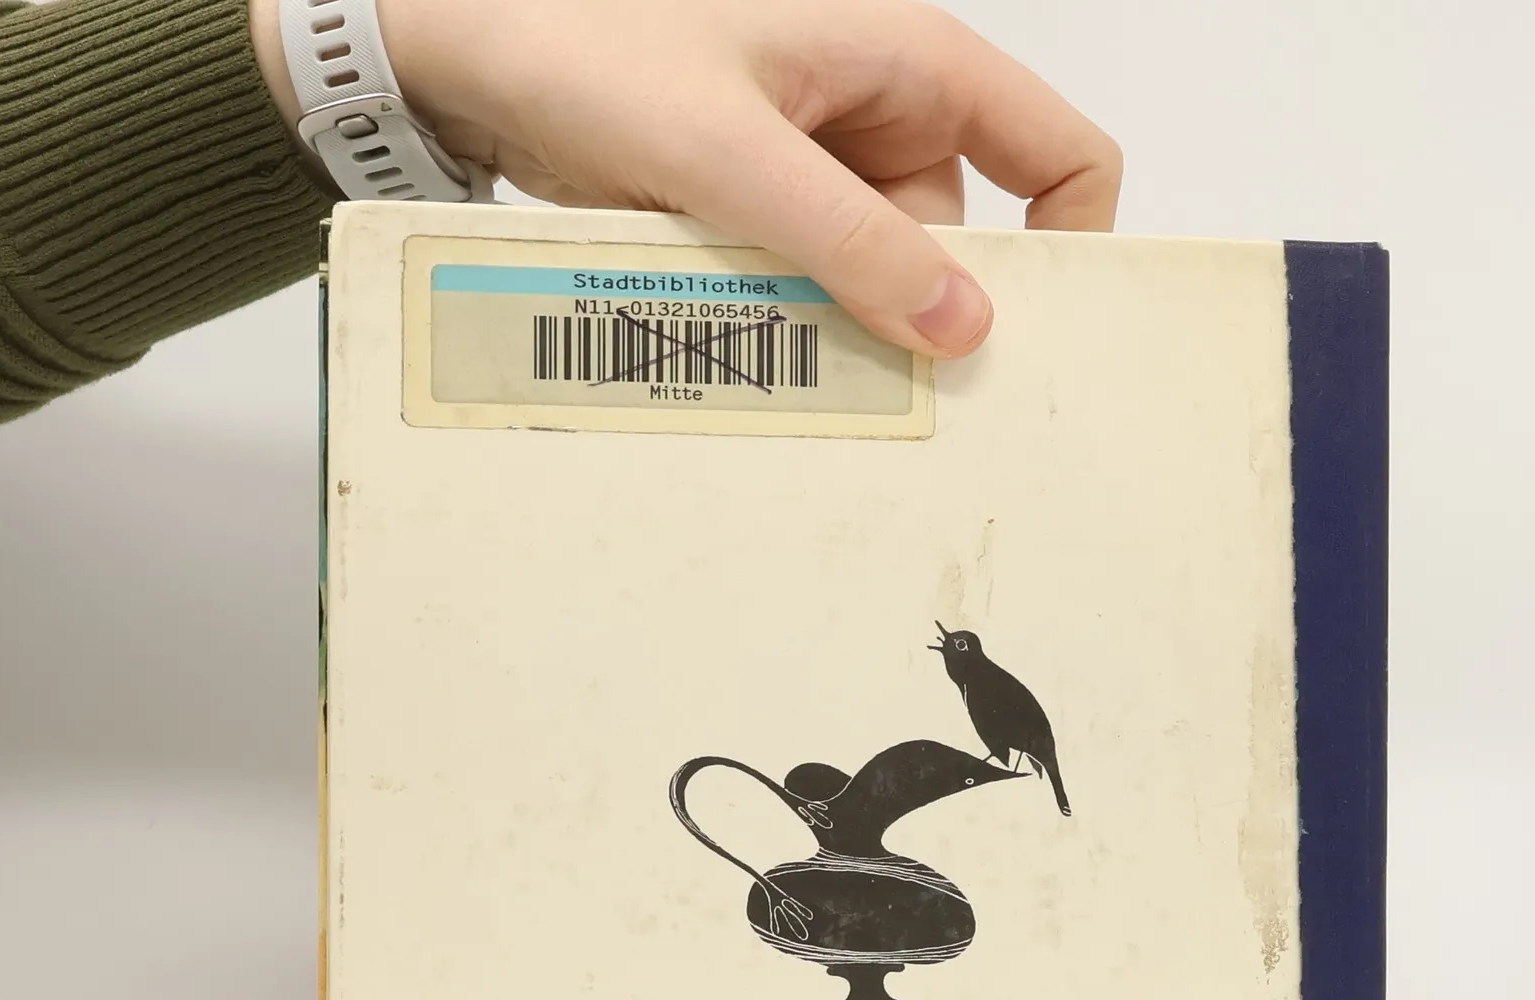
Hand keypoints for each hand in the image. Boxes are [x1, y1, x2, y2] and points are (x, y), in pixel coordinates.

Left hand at [249, 0, 1119, 358]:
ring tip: (807, 389)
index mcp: (909, 64)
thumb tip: (964, 331)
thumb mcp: (733, 155)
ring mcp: (818, 168)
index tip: (1032, 343)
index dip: (1072, 245)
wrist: (462, 52)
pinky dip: (794, 328)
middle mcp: (879, 115)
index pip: (1059, 151)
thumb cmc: (591, 53)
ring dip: (850, 333)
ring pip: (879, 277)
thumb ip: (850, 240)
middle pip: (963, 242)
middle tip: (905, 411)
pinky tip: (763, 368)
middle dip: (935, 320)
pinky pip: (811, 286)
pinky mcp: (759, 211)